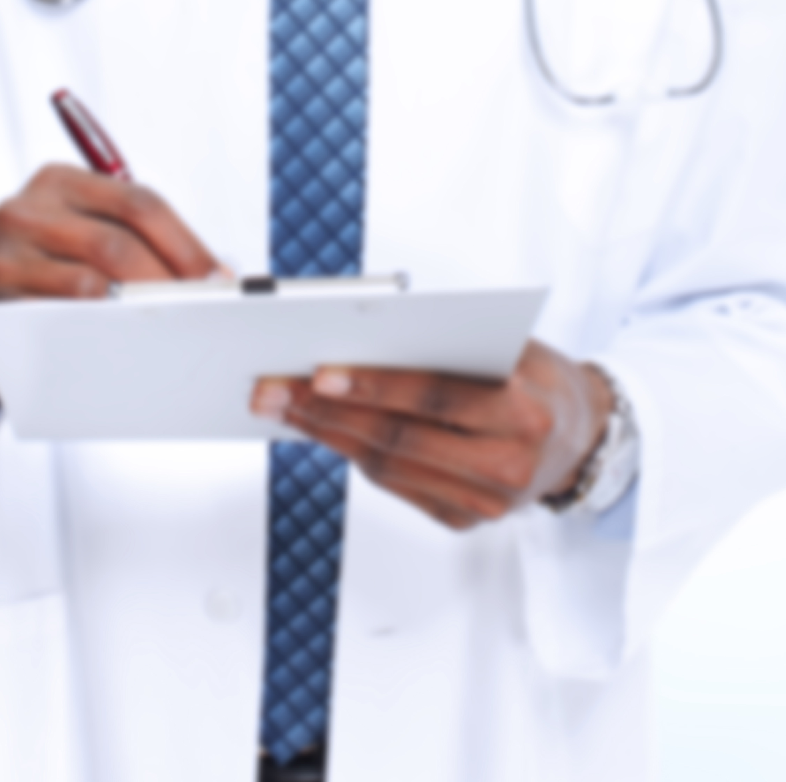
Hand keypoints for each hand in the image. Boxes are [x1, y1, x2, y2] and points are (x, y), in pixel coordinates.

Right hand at [0, 164, 219, 424]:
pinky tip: (119, 349)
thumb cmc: (50, 273)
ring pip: (87, 286)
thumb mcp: (85, 237)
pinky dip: (94, 338)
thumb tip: (216, 275)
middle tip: (199, 314)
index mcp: (56, 181)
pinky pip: (54, 326)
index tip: (218, 280)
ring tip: (166, 332)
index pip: (137, 202)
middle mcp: (21, 211)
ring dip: (135, 314)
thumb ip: (140, 241)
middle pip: (115, 244)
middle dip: (166, 283)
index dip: (186, 243)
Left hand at [251, 341, 613, 529]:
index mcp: (525, 414)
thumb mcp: (512, 348)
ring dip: (325, 435)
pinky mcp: (465, 520)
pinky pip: (394, 485)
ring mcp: (486, 503)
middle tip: (271, 390)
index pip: (435, 397)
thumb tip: (360, 337)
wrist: (585, 436)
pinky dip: (351, 455)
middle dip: (325, 412)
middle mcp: (508, 466)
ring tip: (280, 406)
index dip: (373, 385)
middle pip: (399, 438)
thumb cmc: (538, 379)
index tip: (318, 372)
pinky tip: (319, 430)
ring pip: (387, 467)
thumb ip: (450, 345)